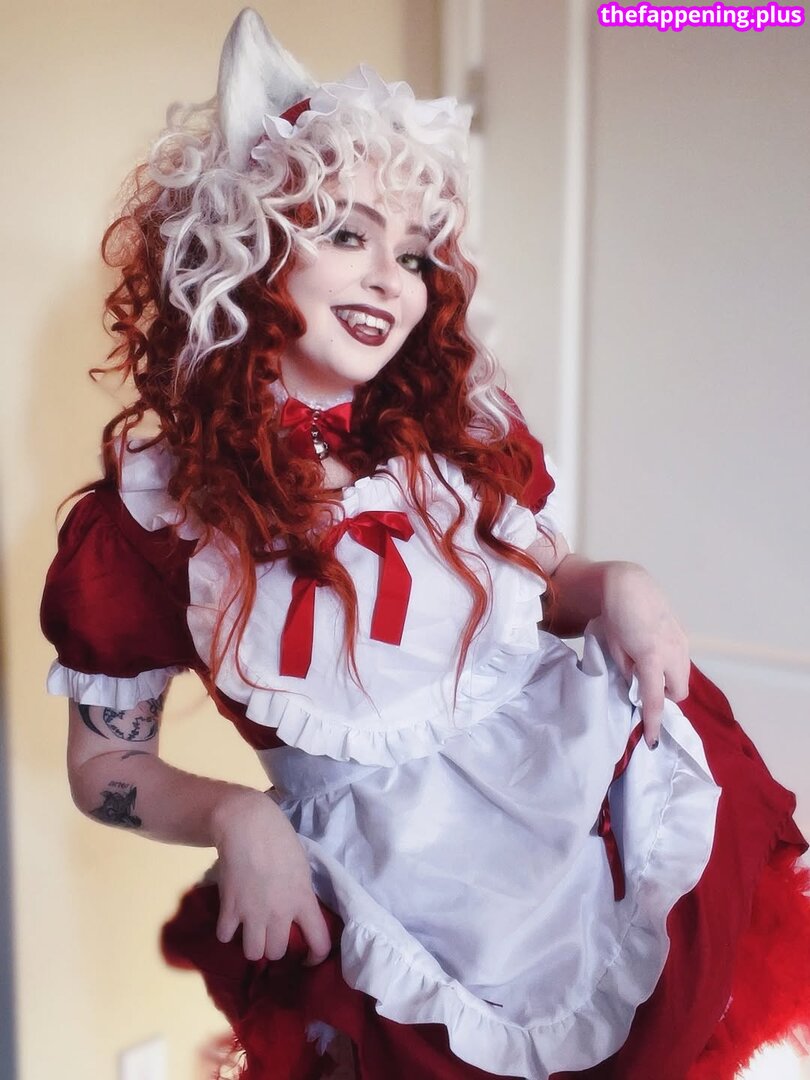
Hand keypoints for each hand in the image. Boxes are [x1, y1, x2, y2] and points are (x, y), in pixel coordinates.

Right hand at [210, 788, 331, 965]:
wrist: (248, 825)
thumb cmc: (279, 838)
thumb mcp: (301, 867)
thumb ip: (300, 894)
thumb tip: (298, 910)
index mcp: (303, 900)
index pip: (320, 942)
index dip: (316, 956)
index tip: (308, 958)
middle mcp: (280, 913)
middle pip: (277, 953)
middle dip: (274, 947)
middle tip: (270, 934)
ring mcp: (252, 913)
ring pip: (253, 953)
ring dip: (252, 944)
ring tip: (250, 931)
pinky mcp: (229, 908)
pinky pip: (225, 936)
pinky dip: (227, 932)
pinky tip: (230, 920)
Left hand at [601, 562, 690, 747]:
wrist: (628, 584)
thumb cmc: (614, 615)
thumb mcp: (614, 647)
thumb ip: (628, 670)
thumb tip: (637, 685)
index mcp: (652, 658)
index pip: (656, 699)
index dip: (654, 723)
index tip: (652, 741)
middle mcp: (673, 652)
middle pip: (679, 691)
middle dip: (665, 696)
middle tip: (645, 688)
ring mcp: (681, 642)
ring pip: (683, 676)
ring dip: (669, 680)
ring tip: (648, 669)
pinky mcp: (683, 634)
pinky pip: (681, 660)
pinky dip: (671, 665)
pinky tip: (654, 653)